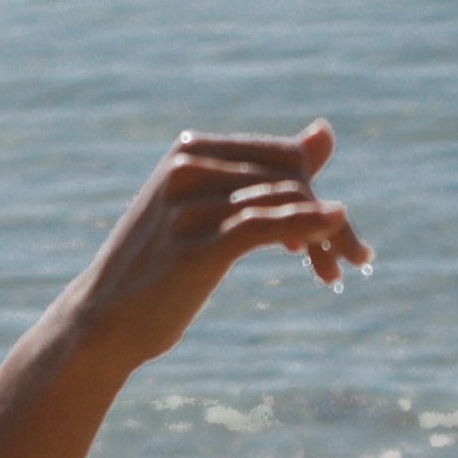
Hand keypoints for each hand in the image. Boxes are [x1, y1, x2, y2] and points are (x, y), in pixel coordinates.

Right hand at [69, 121, 372, 371]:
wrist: (101, 325)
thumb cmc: (159, 272)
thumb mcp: (212, 216)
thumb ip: (264, 175)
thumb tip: (325, 132)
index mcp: (190, 151)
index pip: (281, 155)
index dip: (316, 189)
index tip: (333, 231)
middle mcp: (187, 169)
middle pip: (289, 177)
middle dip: (328, 216)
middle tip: (356, 258)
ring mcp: (189, 207)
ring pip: (284, 203)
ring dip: (327, 236)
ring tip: (344, 268)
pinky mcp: (195, 246)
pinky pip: (264, 225)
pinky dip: (308, 227)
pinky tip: (335, 232)